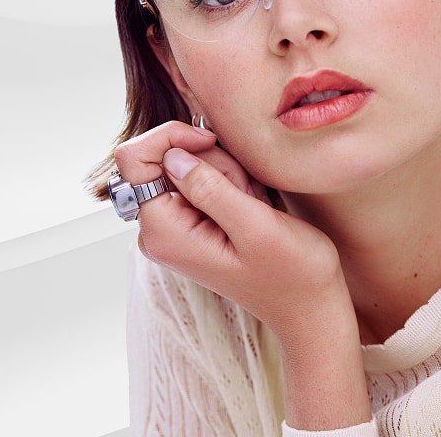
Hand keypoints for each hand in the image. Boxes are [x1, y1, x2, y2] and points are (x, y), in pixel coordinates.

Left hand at [115, 120, 344, 338]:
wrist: (307, 303)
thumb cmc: (290, 272)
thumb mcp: (255, 225)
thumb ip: (210, 189)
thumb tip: (171, 156)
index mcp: (163, 232)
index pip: (133, 159)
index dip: (169, 137)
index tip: (209, 141)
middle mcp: (159, 230)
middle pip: (165, 157)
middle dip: (210, 161)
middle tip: (246, 194)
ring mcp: (175, 225)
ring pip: (188, 162)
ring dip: (227, 172)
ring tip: (252, 204)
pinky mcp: (192, 221)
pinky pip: (202, 177)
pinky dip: (230, 181)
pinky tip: (250, 206)